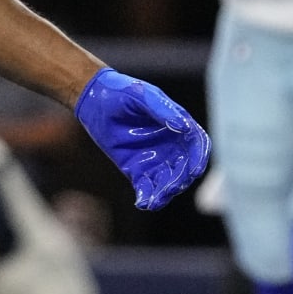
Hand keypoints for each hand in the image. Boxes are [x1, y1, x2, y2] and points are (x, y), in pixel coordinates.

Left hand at [74, 68, 211, 209]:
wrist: (94, 99)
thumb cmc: (121, 92)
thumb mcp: (141, 95)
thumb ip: (161, 109)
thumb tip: (183, 127)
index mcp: (178, 125)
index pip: (196, 145)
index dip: (199, 158)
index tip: (195, 169)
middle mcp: (171, 145)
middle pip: (184, 168)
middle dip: (180, 179)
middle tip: (171, 187)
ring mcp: (155, 158)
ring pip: (167, 180)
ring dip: (165, 192)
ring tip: (156, 199)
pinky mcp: (136, 169)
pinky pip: (146, 186)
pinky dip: (147, 196)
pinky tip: (143, 202)